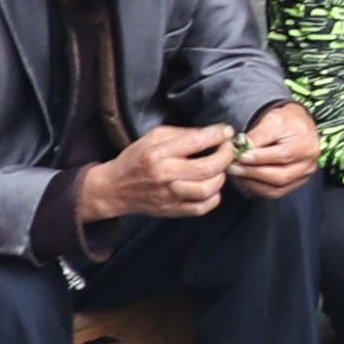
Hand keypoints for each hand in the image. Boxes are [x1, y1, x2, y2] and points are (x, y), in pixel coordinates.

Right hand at [86, 119, 237, 224]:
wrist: (115, 188)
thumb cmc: (135, 159)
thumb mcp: (153, 137)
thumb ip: (182, 134)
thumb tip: (212, 134)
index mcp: (158, 154)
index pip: (195, 142)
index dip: (217, 135)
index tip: (227, 132)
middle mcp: (165, 176)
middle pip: (208, 167)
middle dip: (226, 155)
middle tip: (229, 149)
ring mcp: (170, 196)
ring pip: (208, 189)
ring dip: (221, 176)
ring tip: (219, 168)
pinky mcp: (173, 211)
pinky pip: (203, 207)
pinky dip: (214, 197)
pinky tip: (211, 186)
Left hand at [234, 99, 324, 191]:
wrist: (300, 124)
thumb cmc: (286, 120)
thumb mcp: (273, 119)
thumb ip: (257, 135)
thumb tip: (239, 148)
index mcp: (306, 145)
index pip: (282, 156)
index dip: (258, 158)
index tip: (239, 155)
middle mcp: (309, 164)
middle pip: (280, 176)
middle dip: (252, 173)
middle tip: (233, 167)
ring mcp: (304, 176)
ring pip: (277, 188)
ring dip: (253, 183)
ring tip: (236, 174)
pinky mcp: (296, 183)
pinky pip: (276, 192)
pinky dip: (258, 189)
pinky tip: (245, 180)